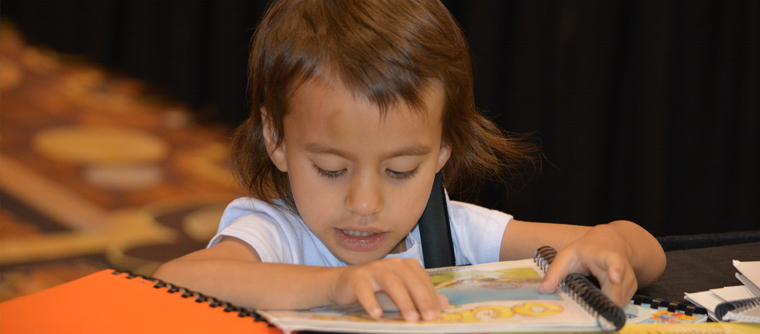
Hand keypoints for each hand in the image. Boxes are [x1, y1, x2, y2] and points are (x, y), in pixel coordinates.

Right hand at [329, 257, 448, 320]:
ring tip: (410, 318)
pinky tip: (377, 315)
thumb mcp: (402, 294)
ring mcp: (374, 268)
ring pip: (392, 283)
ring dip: (403, 301)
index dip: (431, 297)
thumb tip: (444, 305)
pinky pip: (365, 289)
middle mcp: (393, 264)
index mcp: (406, 266)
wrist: (346, 283)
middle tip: (430, 317)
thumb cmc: (377, 289)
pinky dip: (371, 302)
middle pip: (411, 280)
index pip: (423, 281)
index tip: (437, 316)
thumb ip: (422, 298)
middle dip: (422, 300)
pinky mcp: (357, 277)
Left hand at [537, 224, 637, 306]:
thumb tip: (543, 290)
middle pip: (616, 292)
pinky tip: (599, 295)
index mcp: (605, 256)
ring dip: (603, 305)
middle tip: (587, 309)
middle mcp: (623, 268)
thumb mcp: (566, 256)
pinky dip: (608, 304)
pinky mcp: (632, 289)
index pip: (614, 262)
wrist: (610, 243)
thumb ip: (555, 272)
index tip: (614, 277)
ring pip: (618, 302)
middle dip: (602, 304)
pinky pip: (620, 303)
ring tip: (591, 295)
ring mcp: (629, 280)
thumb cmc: (585, 250)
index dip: (615, 269)